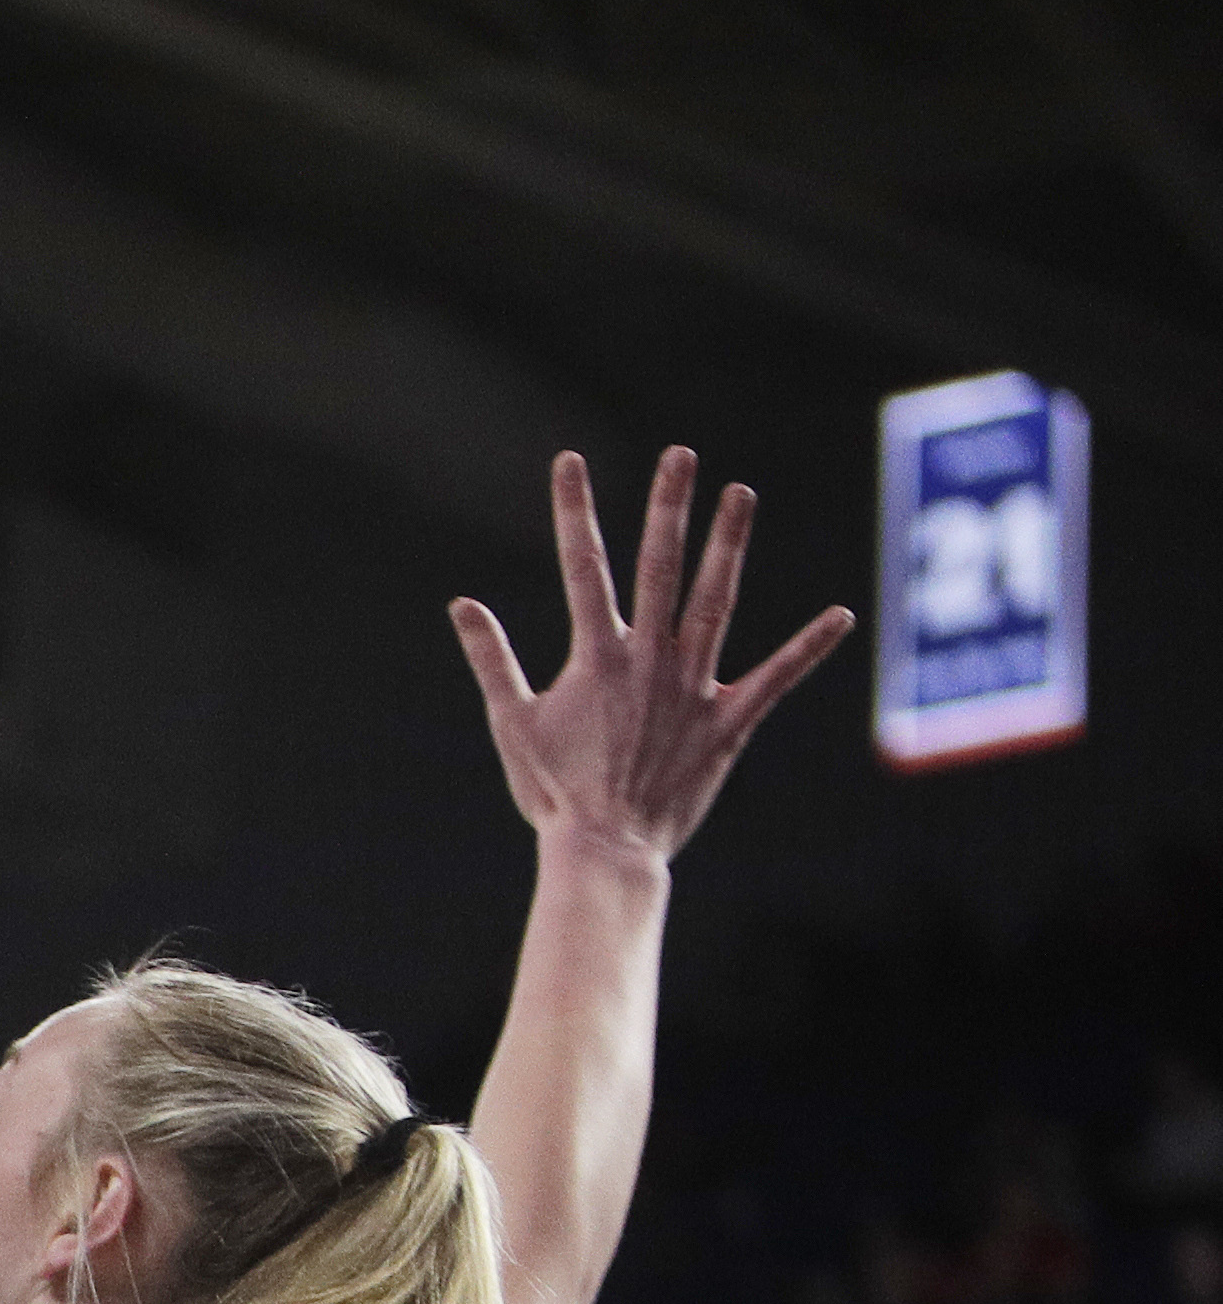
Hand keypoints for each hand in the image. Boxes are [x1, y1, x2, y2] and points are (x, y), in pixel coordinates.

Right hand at [451, 449, 852, 861]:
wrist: (604, 849)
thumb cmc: (553, 792)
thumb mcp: (512, 724)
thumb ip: (492, 661)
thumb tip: (463, 605)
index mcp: (596, 658)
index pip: (581, 569)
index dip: (573, 511)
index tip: (569, 462)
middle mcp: (648, 660)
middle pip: (660, 568)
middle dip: (668, 508)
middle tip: (680, 455)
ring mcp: (693, 688)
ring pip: (716, 602)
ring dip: (729, 545)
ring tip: (740, 494)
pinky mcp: (728, 722)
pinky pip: (777, 678)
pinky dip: (809, 647)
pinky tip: (841, 614)